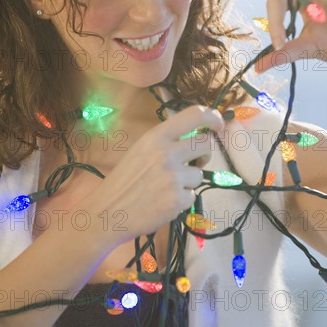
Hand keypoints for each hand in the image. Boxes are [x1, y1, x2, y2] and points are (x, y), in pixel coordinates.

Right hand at [82, 105, 223, 248]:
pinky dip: (181, 200)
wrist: (108, 212)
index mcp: (156, 137)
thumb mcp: (141, 150)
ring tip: (165, 187)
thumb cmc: (125, 180)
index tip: (218, 125)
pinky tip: (163, 202)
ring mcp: (173, 177)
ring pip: (199, 174)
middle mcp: (166, 153)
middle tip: (195, 161)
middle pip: (206, 143)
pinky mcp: (177, 200)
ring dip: (188, 181)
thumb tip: (195, 138)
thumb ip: (166, 142)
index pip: (194, 115)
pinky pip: (192, 196)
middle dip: (204, 154)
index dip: (213, 117)